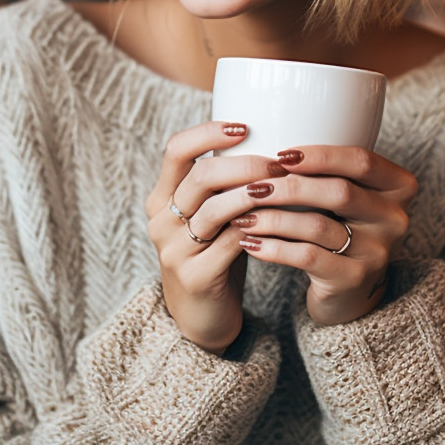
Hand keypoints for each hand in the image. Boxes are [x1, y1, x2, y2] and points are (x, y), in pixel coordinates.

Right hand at [144, 122, 289, 352]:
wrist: (202, 317)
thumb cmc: (214, 253)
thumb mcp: (211, 214)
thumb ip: (223, 183)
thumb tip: (268, 135)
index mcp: (162, 197)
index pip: (176, 149)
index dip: (209, 132)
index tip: (245, 126)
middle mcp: (161, 221)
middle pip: (200, 176)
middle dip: (245, 164)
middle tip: (279, 163)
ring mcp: (174, 250)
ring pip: (216, 208)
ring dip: (255, 193)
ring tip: (284, 186)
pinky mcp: (195, 277)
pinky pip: (232, 242)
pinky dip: (259, 227)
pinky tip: (280, 220)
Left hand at [233, 146, 417, 325]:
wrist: (350, 288)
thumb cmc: (340, 225)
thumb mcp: (346, 194)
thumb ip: (326, 169)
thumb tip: (268, 138)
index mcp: (398, 186)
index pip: (361, 160)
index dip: (320, 155)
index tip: (280, 154)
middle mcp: (395, 218)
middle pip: (339, 191)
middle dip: (290, 186)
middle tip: (252, 186)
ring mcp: (377, 252)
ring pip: (318, 225)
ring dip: (273, 218)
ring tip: (242, 215)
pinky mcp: (354, 279)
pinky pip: (307, 256)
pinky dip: (274, 247)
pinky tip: (250, 242)